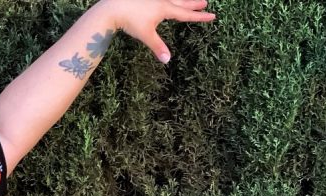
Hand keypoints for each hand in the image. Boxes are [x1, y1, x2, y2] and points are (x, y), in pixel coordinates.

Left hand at [96, 0, 215, 62]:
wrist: (113, 8)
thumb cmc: (130, 21)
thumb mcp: (146, 35)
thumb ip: (157, 47)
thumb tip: (168, 60)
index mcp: (165, 9)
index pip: (186, 14)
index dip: (199, 17)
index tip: (212, 16)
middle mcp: (161, 0)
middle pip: (181, 2)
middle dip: (193, 4)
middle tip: (205, 2)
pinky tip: (163, 1)